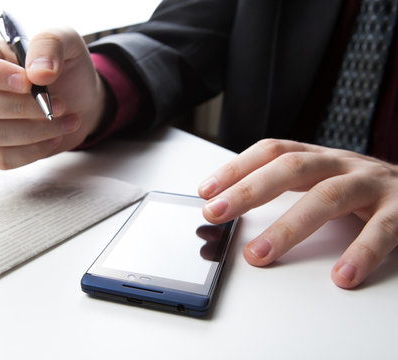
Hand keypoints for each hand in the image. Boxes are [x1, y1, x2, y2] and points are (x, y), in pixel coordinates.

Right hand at [0, 28, 107, 168]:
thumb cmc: (66, 67)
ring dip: (37, 130)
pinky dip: (36, 150)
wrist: (82, 100)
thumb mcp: (66, 41)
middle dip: (22, 107)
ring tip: (68, 118)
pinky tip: (56, 135)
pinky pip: (4, 158)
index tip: (27, 82)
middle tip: (60, 103)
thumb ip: (50, 44)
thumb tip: (37, 72)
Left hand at [198, 139, 397, 288]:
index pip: (272, 151)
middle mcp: (342, 164)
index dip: (237, 167)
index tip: (206, 190)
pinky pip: (382, 231)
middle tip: (216, 213)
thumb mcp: (322, 181)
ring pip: (328, 197)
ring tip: (259, 254)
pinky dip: (361, 253)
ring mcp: (373, 185)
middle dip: (249, 191)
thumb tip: (230, 207)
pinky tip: (342, 275)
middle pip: (291, 169)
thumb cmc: (363, 191)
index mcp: (319, 158)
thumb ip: (285, 191)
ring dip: (289, 227)